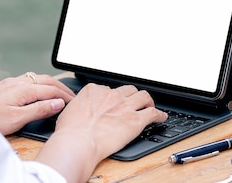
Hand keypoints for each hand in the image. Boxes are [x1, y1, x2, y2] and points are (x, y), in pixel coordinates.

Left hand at [0, 73, 75, 134]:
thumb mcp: (18, 119)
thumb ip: (40, 110)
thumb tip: (58, 103)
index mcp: (24, 89)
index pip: (52, 90)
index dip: (65, 96)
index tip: (74, 102)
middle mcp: (19, 82)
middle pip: (47, 80)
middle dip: (61, 87)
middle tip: (72, 96)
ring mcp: (11, 81)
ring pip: (38, 77)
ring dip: (52, 83)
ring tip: (60, 91)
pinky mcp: (5, 84)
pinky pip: (29, 79)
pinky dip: (41, 82)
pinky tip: (39, 88)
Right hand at [36, 83, 166, 181]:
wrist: (78, 142)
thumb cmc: (70, 131)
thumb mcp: (69, 110)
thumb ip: (79, 105)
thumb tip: (79, 108)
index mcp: (95, 90)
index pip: (108, 89)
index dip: (111, 97)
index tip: (113, 102)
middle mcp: (111, 95)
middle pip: (127, 90)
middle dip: (131, 95)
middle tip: (133, 102)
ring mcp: (125, 106)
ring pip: (143, 96)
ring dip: (148, 100)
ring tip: (149, 104)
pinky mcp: (136, 120)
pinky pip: (153, 113)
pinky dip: (159, 114)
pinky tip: (161, 117)